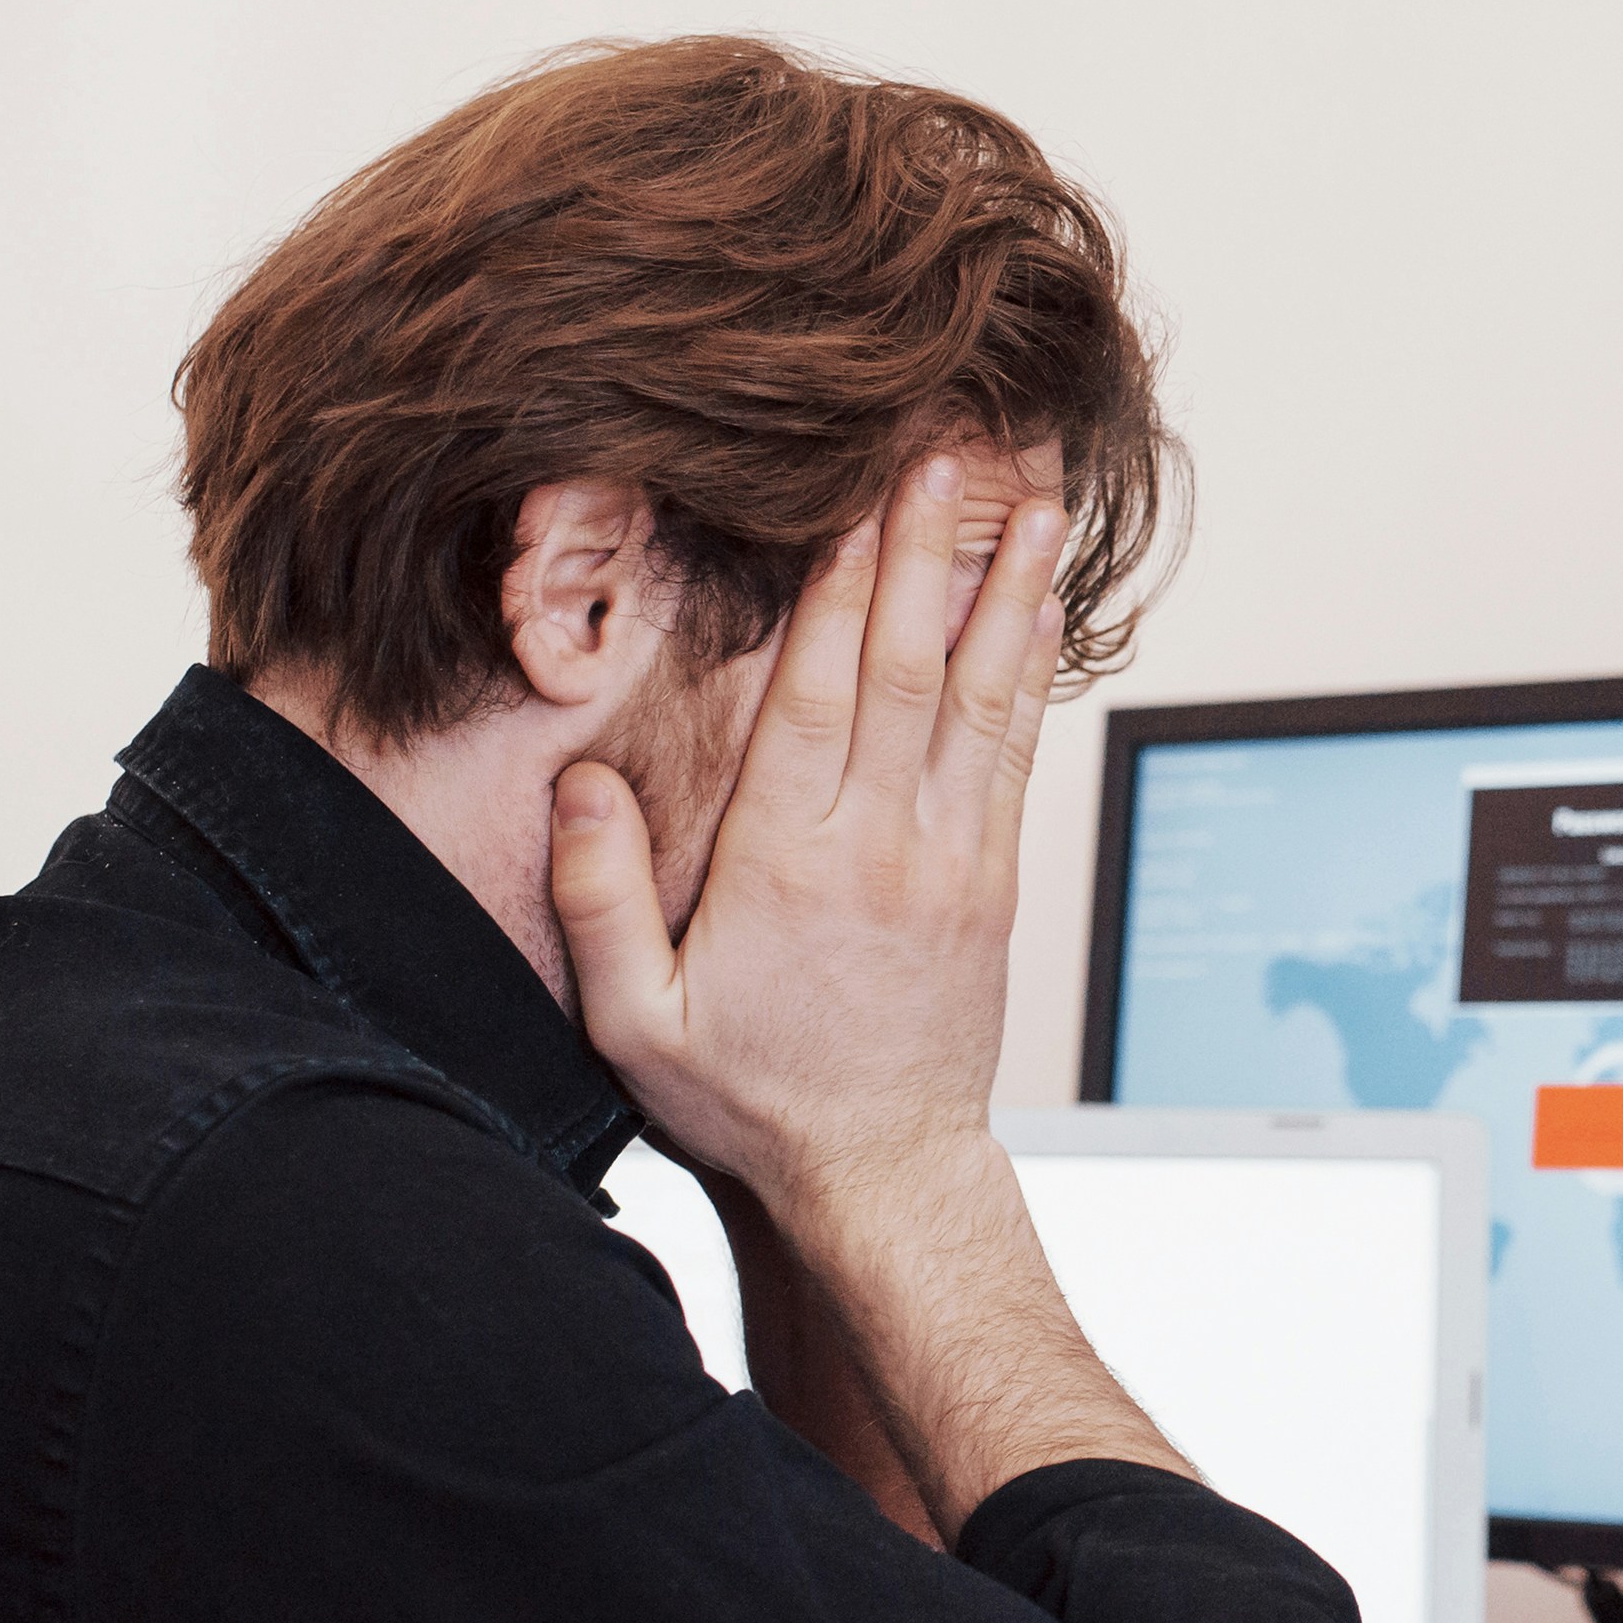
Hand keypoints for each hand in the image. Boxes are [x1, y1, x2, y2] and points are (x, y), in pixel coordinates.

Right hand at [556, 452, 1181, 1524]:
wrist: (883, 1175)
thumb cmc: (751, 1099)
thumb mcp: (637, 1023)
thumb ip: (600, 899)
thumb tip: (579, 781)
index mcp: (791, 863)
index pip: (823, 698)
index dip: (846, 590)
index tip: (860, 495)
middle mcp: (886, 846)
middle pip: (915, 669)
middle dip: (933, 549)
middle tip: (955, 448)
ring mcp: (954, 859)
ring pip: (987, 697)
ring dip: (1013, 588)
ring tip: (1042, 495)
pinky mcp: (994, 879)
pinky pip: (1017, 752)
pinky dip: (1033, 670)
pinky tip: (1043, 604)